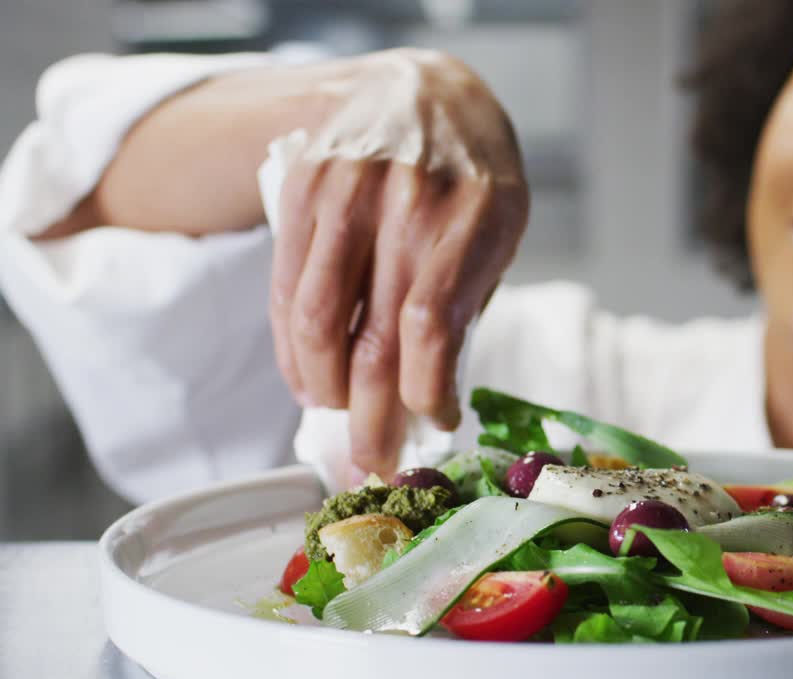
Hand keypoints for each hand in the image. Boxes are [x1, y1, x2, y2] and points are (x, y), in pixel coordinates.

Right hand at [269, 49, 528, 478]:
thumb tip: (427, 403)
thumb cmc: (471, 178)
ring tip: (340, 424)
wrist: (420, 92)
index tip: (433, 423)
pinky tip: (310, 383)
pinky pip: (286, 293)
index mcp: (474, 215)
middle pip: (374, 338)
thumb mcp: (497, 231)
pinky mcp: (302, 195)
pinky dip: (294, 353)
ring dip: (325, 393)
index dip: (425, 392)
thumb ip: (464, 305)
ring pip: (317, 324)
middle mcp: (406, 203)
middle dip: (370, 420)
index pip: (434, 325)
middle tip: (372, 465)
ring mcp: (347, 196)